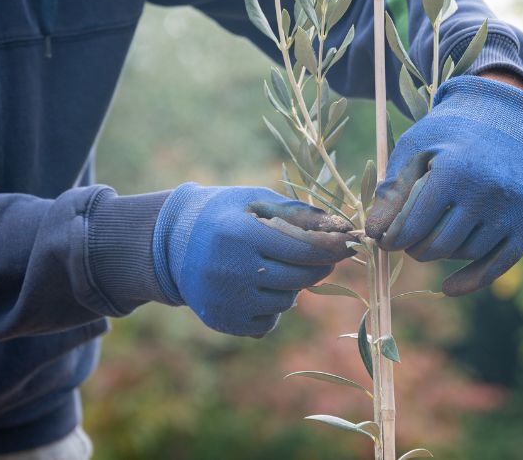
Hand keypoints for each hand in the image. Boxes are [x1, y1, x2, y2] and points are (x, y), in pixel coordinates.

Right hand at [153, 184, 353, 336]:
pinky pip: (267, 322)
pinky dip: (272, 307)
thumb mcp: (256, 201)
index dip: (332, 247)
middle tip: (325, 256)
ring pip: (286, 301)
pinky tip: (258, 287)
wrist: (173, 245)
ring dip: (292, 285)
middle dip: (319, 266)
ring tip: (275, 267)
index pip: (302, 248)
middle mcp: (230, 270)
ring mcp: (225, 300)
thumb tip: (341, 227)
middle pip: (300, 277)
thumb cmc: (224, 215)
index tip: (350, 243)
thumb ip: (298, 213)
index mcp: (240, 234)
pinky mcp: (222, 321)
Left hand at [366, 75, 522, 295]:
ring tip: (430, 237)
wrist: (504, 115)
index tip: (381, 239)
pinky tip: (448, 288)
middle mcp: (488, 192)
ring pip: (465, 254)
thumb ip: (393, 190)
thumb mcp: (415, 148)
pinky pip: (498, 264)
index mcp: (455, 172)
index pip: (413, 226)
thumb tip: (372, 233)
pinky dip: (472, 280)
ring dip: (442, 253)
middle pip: (438, 246)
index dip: (391, 239)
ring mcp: (512, 209)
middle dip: (414, 248)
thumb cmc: (450, 132)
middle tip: (405, 239)